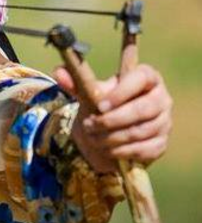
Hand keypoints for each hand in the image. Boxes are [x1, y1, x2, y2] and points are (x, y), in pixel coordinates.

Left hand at [53, 64, 172, 172]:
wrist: (109, 128)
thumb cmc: (102, 103)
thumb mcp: (89, 92)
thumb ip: (75, 82)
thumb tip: (58, 71)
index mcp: (146, 77)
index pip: (140, 79)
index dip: (121, 93)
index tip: (99, 105)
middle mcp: (161, 98)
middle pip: (142, 109)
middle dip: (112, 120)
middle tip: (89, 125)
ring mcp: (164, 122)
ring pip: (141, 131)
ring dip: (112, 137)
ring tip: (92, 137)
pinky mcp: (161, 143)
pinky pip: (144, 149)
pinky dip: (121, 151)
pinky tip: (106, 149)